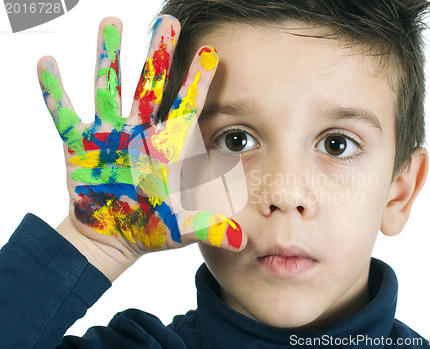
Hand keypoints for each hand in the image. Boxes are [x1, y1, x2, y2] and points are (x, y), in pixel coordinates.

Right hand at [37, 16, 246, 277]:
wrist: (117, 236)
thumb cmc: (155, 227)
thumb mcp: (186, 227)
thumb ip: (213, 228)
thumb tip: (243, 242)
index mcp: (167, 147)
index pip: (186, 109)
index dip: (198, 83)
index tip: (212, 54)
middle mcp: (140, 132)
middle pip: (150, 86)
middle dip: (158, 55)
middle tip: (167, 21)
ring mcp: (109, 135)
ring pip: (109, 89)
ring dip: (107, 58)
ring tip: (110, 23)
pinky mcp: (80, 146)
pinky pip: (64, 115)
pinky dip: (54, 93)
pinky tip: (46, 65)